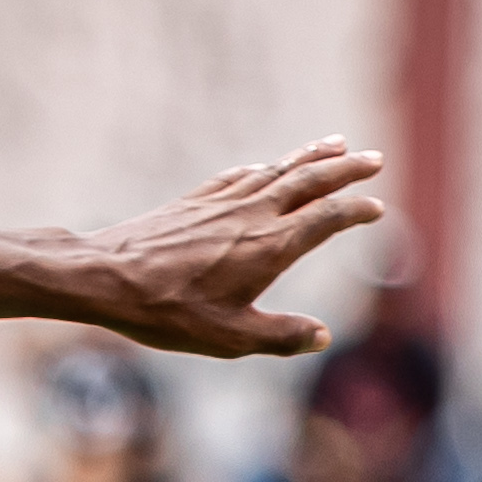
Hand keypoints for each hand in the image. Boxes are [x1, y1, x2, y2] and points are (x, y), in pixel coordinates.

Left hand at [70, 140, 387, 358]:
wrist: (104, 278)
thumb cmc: (166, 313)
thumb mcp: (229, 338)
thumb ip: (280, 336)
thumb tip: (322, 336)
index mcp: (270, 247)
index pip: (326, 218)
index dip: (355, 210)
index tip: (376, 208)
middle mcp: (251, 216)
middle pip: (309, 181)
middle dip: (345, 168)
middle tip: (374, 158)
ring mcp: (221, 203)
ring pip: (276, 170)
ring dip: (309, 156)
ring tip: (336, 143)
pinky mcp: (193, 201)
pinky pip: (239, 176)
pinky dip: (262, 168)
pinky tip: (266, 167)